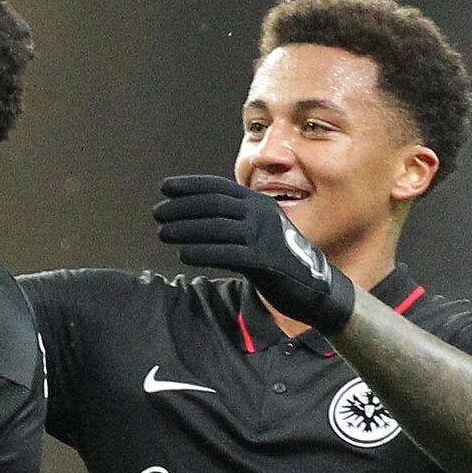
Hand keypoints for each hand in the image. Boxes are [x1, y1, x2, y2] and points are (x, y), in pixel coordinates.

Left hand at [153, 174, 355, 332]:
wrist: (314, 287)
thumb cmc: (278, 257)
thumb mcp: (257, 229)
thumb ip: (233, 219)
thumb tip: (193, 212)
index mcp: (258, 202)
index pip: (218, 187)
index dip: (190, 185)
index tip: (165, 188)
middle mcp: (260, 214)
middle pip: (212, 205)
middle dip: (181, 207)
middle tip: (157, 213)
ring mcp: (263, 236)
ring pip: (215, 228)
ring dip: (185, 229)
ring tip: (162, 233)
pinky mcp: (264, 261)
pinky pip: (226, 254)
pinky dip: (202, 252)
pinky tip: (183, 254)